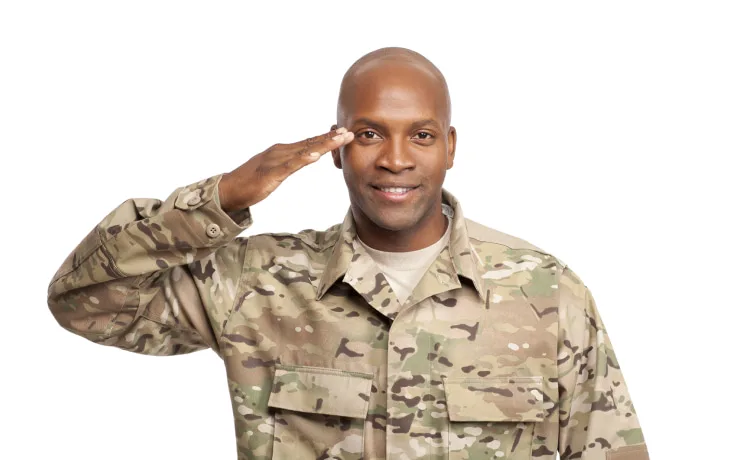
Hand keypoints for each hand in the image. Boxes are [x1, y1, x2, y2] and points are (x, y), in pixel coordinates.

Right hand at [218, 127, 353, 211]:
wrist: (228, 189)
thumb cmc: (251, 181)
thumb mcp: (276, 170)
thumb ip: (291, 163)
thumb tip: (307, 157)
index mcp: (282, 151)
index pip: (309, 142)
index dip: (326, 137)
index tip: (343, 132)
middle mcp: (280, 151)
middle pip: (310, 143)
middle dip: (330, 137)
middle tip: (349, 131)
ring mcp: (275, 160)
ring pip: (304, 150)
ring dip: (323, 144)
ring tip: (339, 139)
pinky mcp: (270, 172)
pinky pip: (290, 165)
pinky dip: (303, 159)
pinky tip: (315, 156)